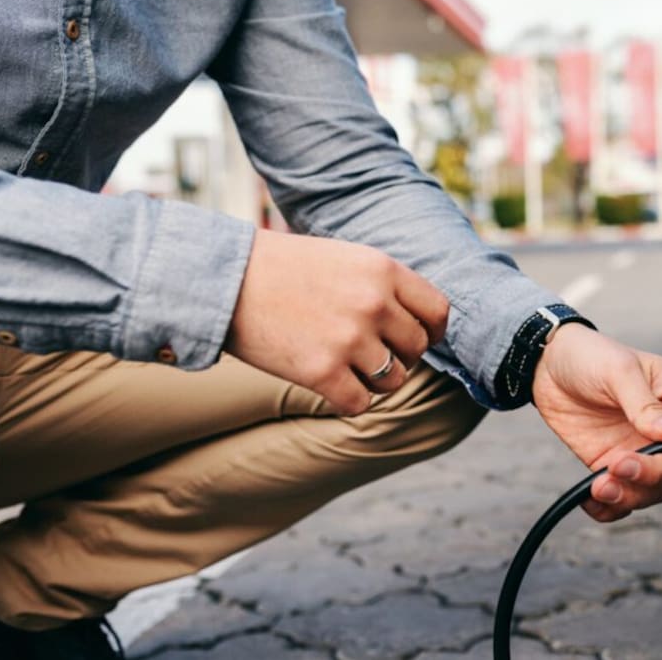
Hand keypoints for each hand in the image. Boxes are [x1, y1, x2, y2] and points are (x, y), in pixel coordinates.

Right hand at [226, 229, 448, 414]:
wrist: (223, 280)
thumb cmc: (283, 268)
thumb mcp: (344, 258)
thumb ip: (383, 285)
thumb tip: (419, 322)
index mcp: (383, 269)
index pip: (438, 312)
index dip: (431, 330)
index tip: (415, 337)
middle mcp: (374, 303)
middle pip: (417, 349)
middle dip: (398, 355)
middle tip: (369, 352)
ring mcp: (350, 339)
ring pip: (393, 380)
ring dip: (375, 380)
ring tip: (347, 366)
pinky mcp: (322, 373)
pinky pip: (360, 403)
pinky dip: (348, 400)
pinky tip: (329, 384)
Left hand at [532, 324, 661, 521]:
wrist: (548, 366)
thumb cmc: (592, 355)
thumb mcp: (621, 370)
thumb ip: (647, 404)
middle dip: (655, 473)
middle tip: (622, 461)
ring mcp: (640, 452)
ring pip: (653, 491)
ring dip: (630, 493)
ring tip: (602, 482)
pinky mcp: (612, 466)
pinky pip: (621, 499)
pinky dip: (609, 507)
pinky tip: (592, 498)